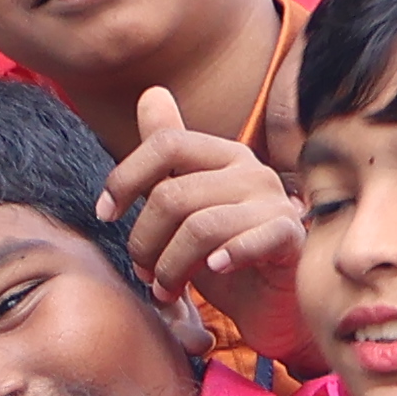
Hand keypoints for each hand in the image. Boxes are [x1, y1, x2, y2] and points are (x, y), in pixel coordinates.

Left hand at [111, 90, 304, 360]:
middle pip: (171, 195)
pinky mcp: (290, 238)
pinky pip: (252, 240)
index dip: (125, 178)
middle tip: (142, 273)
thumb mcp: (185, 203)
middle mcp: (251, 171)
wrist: (270, 302)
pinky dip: (226, 258)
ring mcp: (274, 203)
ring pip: (200, 227)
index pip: (165, 144)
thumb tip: (151, 93)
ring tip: (165, 289)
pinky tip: (214, 271)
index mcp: (222, 155)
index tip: (106, 214)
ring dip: (170, 267)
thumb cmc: (222, 251)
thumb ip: (167, 155)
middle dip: (144, 242)